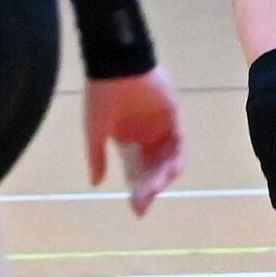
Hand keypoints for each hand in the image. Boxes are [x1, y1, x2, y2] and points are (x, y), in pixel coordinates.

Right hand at [86, 68, 183, 217]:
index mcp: (129, 141)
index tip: (138, 211)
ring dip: (163, 176)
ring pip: (168, 159)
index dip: (138, 191)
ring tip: (154, 189)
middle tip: (143, 203)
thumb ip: (97, 157)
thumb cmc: (101, 96)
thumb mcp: (94, 130)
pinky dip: (177, 158)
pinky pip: (181, 142)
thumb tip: (95, 183)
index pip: (137, 172)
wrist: (115, 66)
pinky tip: (169, 171)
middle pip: (154, 170)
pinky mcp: (174, 116)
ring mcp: (162, 127)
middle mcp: (147, 137)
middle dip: (150, 188)